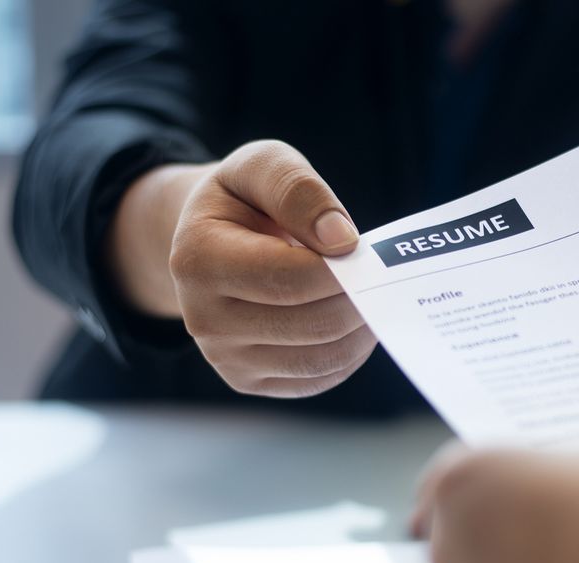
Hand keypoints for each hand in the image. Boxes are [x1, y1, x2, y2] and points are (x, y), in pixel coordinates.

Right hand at [110, 140, 375, 397]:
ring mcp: (224, 358)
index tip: (363, 249)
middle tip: (380, 275)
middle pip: (314, 324)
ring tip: (370, 294)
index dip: (341, 269)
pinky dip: (349, 352)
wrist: (207, 240)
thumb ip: (298, 190)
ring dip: (362, 329)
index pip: (291, 279)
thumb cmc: (243, 199)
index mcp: (198, 260)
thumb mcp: (262, 165)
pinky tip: (351, 321)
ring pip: (322, 359)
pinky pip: (317, 379)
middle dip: (360, 299)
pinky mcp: (247, 381)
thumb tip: (341, 239)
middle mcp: (203, 319)